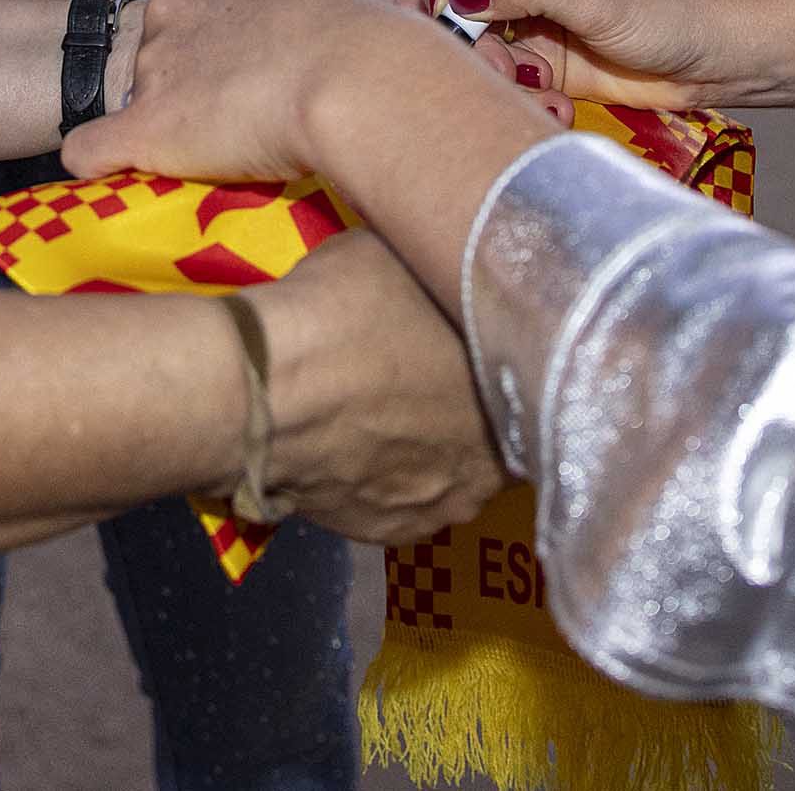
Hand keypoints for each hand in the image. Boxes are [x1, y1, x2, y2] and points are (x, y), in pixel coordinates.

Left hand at [65, 0, 497, 188]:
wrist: (358, 79)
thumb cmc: (377, 46)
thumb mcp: (362, 14)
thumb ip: (357, 29)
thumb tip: (434, 45)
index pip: (196, 2)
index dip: (215, 46)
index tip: (243, 80)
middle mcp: (180, 12)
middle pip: (155, 45)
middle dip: (178, 82)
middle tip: (224, 125)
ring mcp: (156, 68)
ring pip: (124, 93)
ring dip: (150, 126)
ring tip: (192, 163)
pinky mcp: (143, 125)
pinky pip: (87, 147)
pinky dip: (96, 162)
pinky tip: (108, 178)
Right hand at [236, 234, 504, 544]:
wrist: (263, 391)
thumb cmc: (348, 311)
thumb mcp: (407, 258)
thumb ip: (441, 278)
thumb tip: (444, 267)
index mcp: (516, 399)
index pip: (531, 383)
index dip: (501, 359)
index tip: (474, 340)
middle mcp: (491, 471)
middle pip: (492, 436)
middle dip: (466, 408)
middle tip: (426, 371)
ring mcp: (436, 510)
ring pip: (444, 473)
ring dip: (426, 447)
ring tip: (383, 408)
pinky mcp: (383, 535)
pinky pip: (396, 499)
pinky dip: (382, 474)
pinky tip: (354, 441)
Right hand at [409, 0, 746, 112]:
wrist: (722, 56)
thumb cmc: (677, 6)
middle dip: (459, 26)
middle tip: (499, 58)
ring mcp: (524, 5)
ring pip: (463, 35)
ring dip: (489, 66)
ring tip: (536, 84)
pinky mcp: (536, 50)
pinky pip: (496, 70)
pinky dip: (515, 89)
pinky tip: (556, 99)